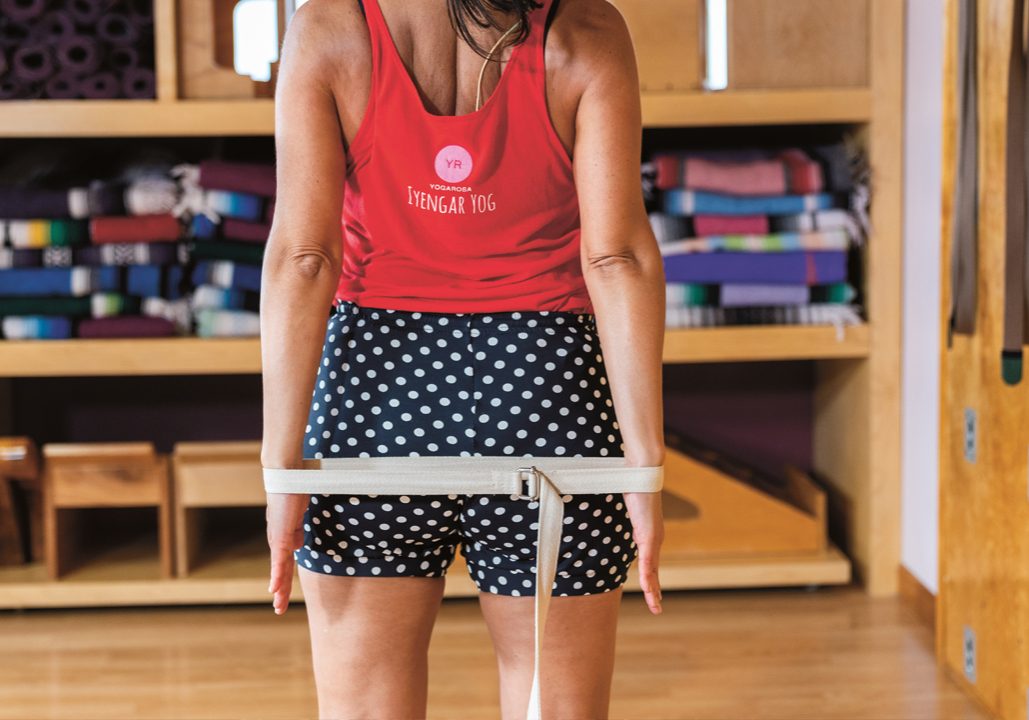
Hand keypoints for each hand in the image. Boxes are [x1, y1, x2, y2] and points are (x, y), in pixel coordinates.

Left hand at [266, 491, 309, 614]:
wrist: (286, 475)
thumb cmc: (293, 490)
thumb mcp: (297, 516)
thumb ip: (297, 531)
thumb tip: (297, 547)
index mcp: (282, 536)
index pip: (283, 563)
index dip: (283, 580)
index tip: (281, 595)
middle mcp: (277, 540)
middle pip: (279, 570)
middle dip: (280, 590)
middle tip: (279, 609)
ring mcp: (278, 538)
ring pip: (278, 568)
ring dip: (279, 587)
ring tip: (278, 604)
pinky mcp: (281, 534)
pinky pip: (280, 559)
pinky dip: (277, 574)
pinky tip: (274, 587)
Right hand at [623, 489, 663, 613]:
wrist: (642, 473)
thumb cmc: (635, 485)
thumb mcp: (630, 507)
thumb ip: (628, 515)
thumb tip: (622, 513)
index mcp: (650, 534)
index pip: (651, 563)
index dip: (652, 579)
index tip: (653, 592)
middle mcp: (655, 538)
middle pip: (655, 572)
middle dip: (655, 591)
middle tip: (657, 608)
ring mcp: (653, 538)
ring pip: (653, 571)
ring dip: (653, 590)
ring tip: (655, 606)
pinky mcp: (649, 535)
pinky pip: (648, 561)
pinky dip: (648, 576)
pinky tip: (649, 589)